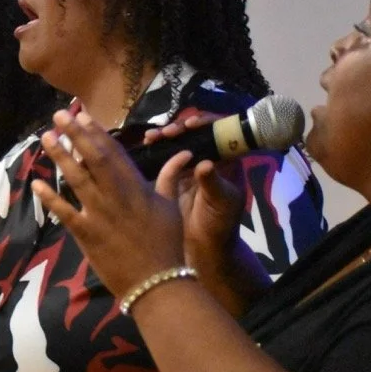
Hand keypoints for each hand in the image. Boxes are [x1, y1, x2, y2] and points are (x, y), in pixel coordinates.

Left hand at [29, 110, 185, 297]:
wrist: (157, 282)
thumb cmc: (167, 243)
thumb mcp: (171, 207)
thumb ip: (170, 177)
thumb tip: (183, 154)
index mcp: (137, 186)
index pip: (113, 152)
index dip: (96, 132)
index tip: (83, 115)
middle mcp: (116, 195)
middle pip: (92, 158)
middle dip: (75, 134)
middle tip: (59, 115)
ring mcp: (99, 214)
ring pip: (76, 179)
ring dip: (60, 156)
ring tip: (47, 137)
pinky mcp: (86, 234)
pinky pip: (64, 212)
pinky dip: (49, 197)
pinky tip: (35, 183)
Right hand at [143, 114, 246, 267]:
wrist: (205, 247)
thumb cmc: (221, 224)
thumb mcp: (222, 202)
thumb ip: (213, 182)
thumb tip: (205, 164)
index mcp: (225, 161)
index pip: (218, 132)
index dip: (205, 123)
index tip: (191, 124)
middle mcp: (206, 158)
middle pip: (193, 134)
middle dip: (179, 128)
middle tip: (167, 132)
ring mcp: (187, 167)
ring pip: (176, 143)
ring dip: (164, 136)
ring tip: (152, 137)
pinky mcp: (171, 177)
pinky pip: (162, 158)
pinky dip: (154, 150)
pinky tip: (145, 146)